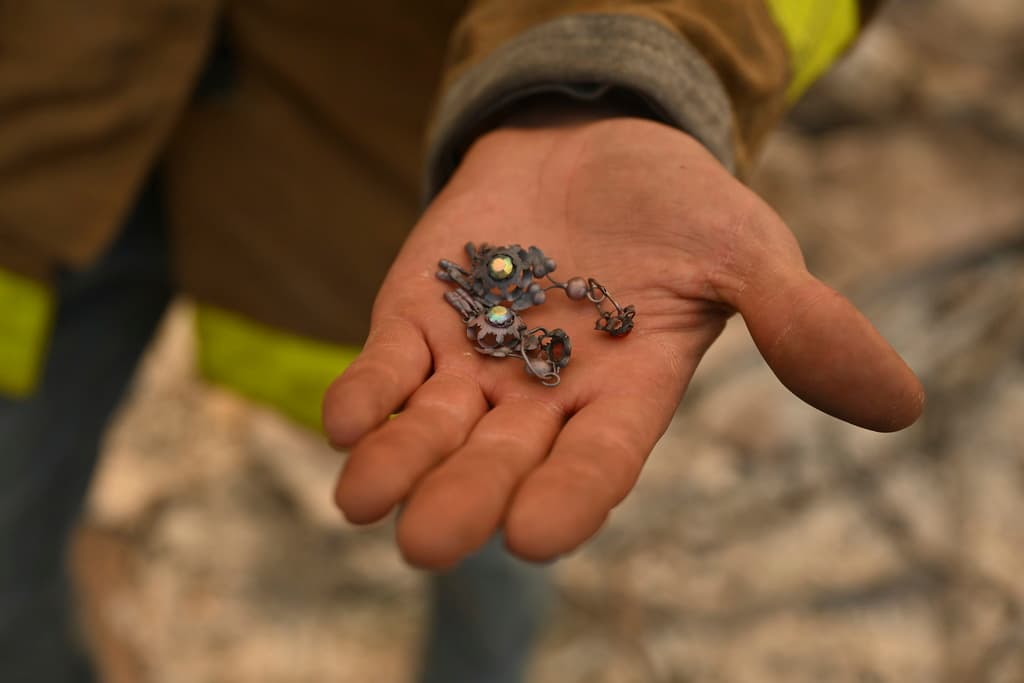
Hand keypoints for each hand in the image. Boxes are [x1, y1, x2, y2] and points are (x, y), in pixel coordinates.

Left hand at [323, 106, 923, 568]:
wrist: (590, 141)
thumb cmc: (677, 207)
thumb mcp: (747, 253)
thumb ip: (800, 323)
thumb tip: (898, 402)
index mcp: (623, 397)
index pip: (598, 460)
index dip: (570, 495)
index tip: (535, 536)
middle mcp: (542, 396)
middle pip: (501, 458)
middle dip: (465, 497)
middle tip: (428, 541)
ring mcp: (474, 360)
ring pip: (432, 426)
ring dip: (399, 461)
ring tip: (362, 499)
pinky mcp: (419, 318)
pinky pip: (387, 366)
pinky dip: (367, 392)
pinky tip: (344, 418)